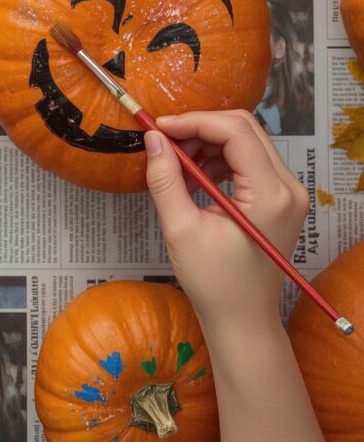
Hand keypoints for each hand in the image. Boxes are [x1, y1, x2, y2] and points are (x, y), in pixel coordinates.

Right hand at [144, 109, 308, 333]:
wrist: (243, 319)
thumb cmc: (214, 284)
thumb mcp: (181, 230)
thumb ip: (166, 180)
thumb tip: (153, 139)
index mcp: (270, 195)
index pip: (235, 132)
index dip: (194, 122)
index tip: (160, 128)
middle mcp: (288, 187)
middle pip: (244, 129)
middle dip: (200, 128)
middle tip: (165, 142)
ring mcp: (288, 191)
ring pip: (246, 140)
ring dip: (208, 143)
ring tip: (177, 164)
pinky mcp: (280, 197)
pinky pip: (250, 159)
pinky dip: (220, 159)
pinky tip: (196, 176)